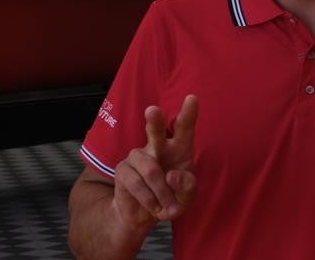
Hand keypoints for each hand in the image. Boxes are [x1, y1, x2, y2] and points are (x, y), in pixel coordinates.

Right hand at [112, 95, 198, 228]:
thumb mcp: (187, 197)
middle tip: (152, 111)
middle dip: (154, 121)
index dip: (188, 113)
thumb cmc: (171, 198)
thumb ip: (187, 186)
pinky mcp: (123, 169)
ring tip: (166, 207)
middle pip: (155, 131)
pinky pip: (136, 183)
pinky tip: (153, 206)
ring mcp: (138, 156)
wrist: (144, 216)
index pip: (184, 128)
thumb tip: (171, 175)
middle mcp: (157, 146)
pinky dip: (149, 199)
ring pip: (151, 170)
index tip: (192, 98)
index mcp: (178, 147)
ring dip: (161, 193)